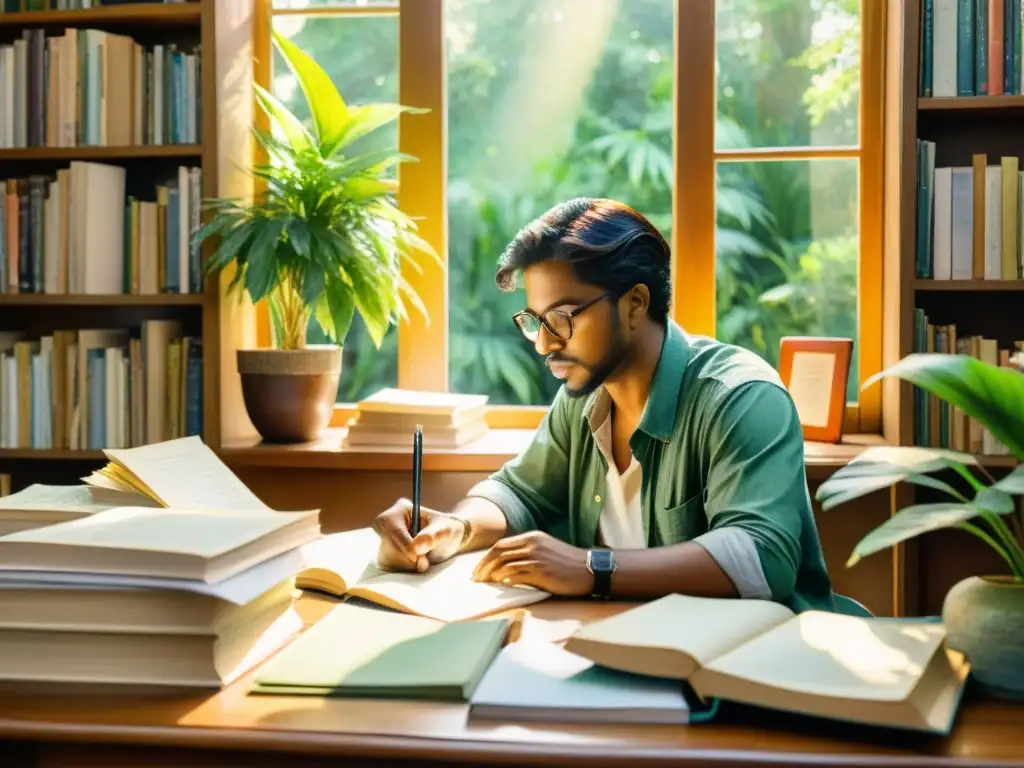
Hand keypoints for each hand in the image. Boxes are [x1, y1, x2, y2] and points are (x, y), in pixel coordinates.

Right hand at [372, 497, 464, 572]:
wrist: (448, 542)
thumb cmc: (448, 531)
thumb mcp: (446, 530)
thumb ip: (433, 535)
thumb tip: (416, 547)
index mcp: (401, 510)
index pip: (390, 527)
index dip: (401, 543)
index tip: (416, 556)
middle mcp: (389, 524)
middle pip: (387, 545)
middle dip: (407, 557)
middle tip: (424, 561)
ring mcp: (385, 540)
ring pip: (386, 557)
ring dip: (406, 565)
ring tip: (423, 561)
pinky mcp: (386, 554)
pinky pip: (388, 566)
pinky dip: (403, 570)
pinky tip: (415, 565)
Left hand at [471, 531, 591, 595]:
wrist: (588, 569)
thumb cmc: (567, 563)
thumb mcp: (545, 550)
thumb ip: (527, 552)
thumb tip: (505, 566)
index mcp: (531, 537)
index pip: (500, 545)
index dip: (486, 558)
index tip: (479, 570)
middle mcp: (531, 544)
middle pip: (498, 553)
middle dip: (483, 566)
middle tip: (476, 579)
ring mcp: (535, 557)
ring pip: (504, 564)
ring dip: (492, 575)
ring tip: (486, 585)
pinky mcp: (540, 571)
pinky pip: (516, 575)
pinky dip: (505, 580)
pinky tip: (501, 586)